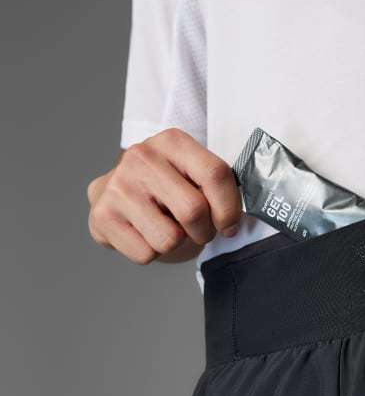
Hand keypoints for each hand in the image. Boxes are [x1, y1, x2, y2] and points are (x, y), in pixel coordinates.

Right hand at [87, 128, 241, 264]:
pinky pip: (145, 254)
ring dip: (176, 243)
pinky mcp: (101, 216)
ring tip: (166, 227)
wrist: (124, 198)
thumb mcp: (195, 177)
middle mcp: (140, 157)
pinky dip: (151, 252)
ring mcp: (117, 186)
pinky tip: (143, 232)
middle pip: (193, 210)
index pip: (216, 175)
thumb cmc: (171, 190)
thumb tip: (231, 223)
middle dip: (204, 231)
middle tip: (198, 229)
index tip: (228, 225)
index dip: (229, 209)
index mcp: (172, 141)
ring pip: (169, 238)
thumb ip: (218, 190)